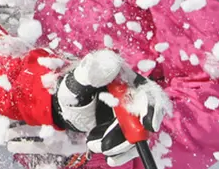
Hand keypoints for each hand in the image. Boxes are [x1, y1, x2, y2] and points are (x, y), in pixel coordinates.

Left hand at [52, 50, 170, 165]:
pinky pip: (131, 144)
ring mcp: (131, 114)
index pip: (148, 92)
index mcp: (125, 77)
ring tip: (96, 146)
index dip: (152, 108)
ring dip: (120, 145)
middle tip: (108, 145)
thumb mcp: (77, 79)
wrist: (66, 106)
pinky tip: (111, 158)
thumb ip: (92, 71)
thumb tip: (111, 60)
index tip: (147, 124)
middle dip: (130, 135)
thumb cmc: (72, 88)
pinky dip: (122, 153)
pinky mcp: (126, 129)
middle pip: (146, 118)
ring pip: (137, 134)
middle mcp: (133, 96)